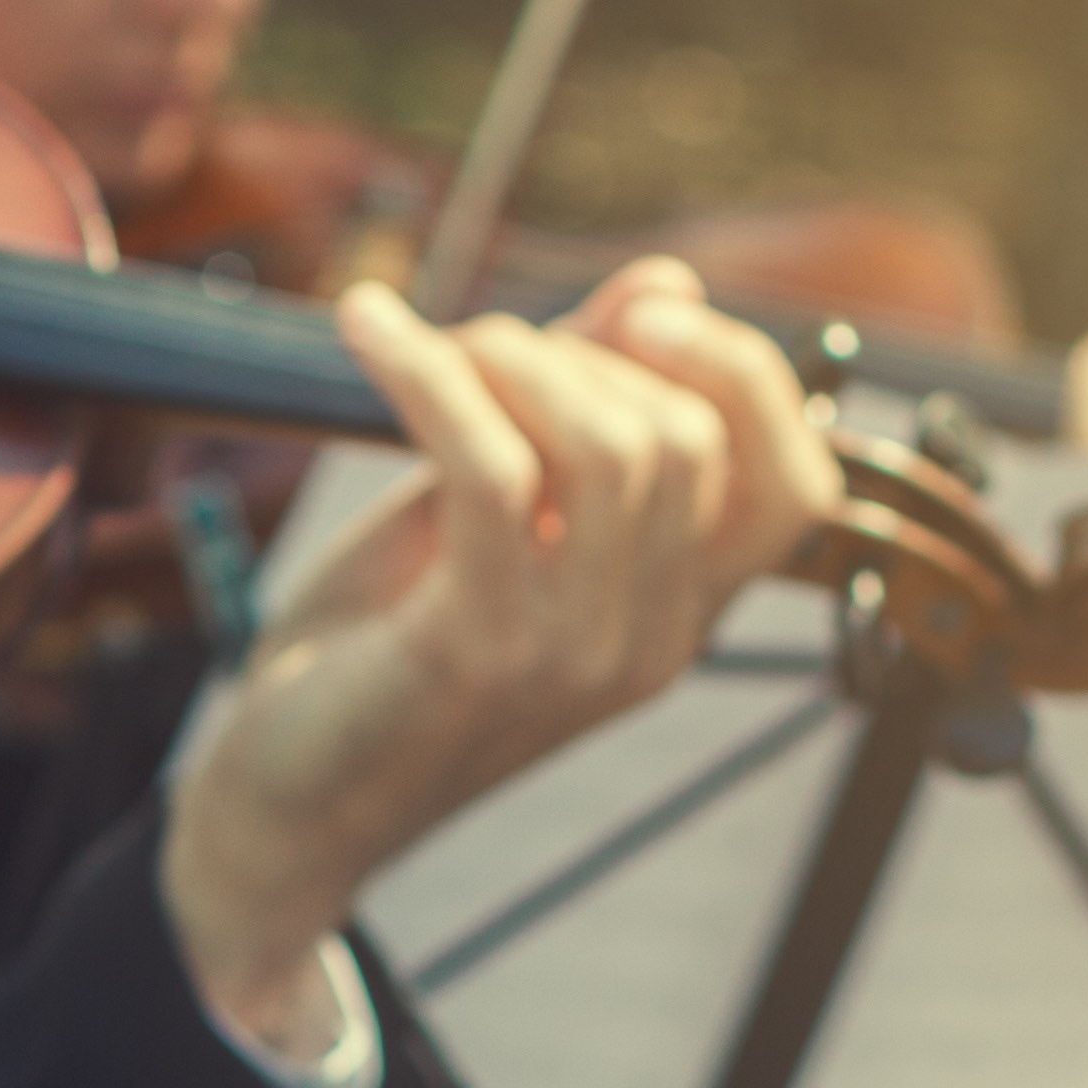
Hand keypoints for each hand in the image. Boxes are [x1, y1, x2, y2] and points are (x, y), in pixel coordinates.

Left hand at [161, 258, 837, 1037]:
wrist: (289, 803)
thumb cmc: (383, 648)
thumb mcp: (496, 512)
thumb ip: (580, 404)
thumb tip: (667, 285)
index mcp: (678, 618)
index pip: (797, 487)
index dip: (741, 374)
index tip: (636, 322)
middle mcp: (649, 646)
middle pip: (688, 439)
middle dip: (578, 351)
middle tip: (474, 349)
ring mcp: (573, 657)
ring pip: (609, 446)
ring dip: (507, 356)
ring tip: (422, 349)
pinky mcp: (477, 650)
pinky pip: (490, 468)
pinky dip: (424, 373)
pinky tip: (366, 333)